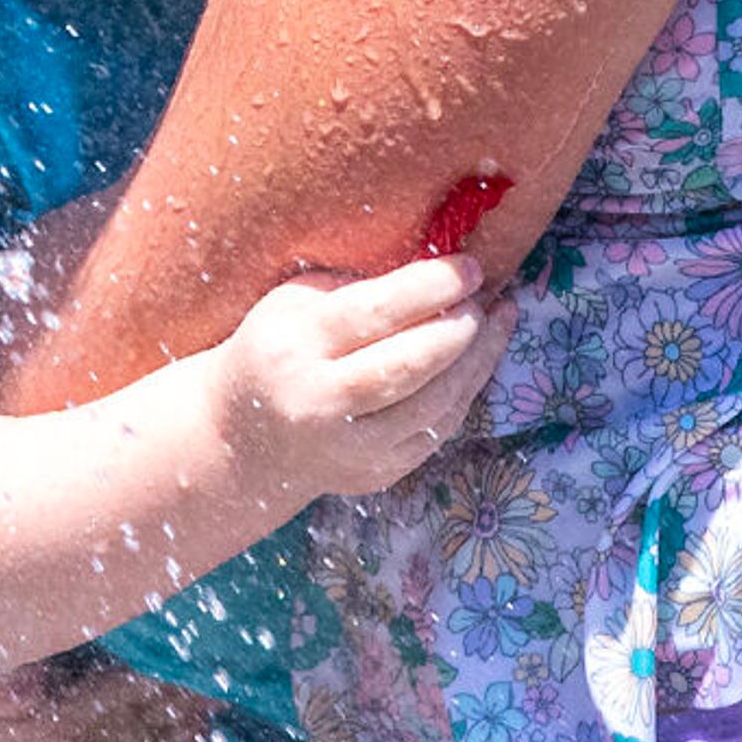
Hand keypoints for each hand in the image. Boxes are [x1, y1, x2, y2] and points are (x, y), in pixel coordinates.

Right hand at [213, 254, 512, 496]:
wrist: (243, 436)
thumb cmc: (277, 349)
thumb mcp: (292, 304)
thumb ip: (353, 287)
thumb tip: (433, 270)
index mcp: (293, 347)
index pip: (374, 312)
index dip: (431, 287)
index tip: (471, 267)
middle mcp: (319, 401)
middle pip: (409, 365)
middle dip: (461, 327)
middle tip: (487, 297)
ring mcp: (350, 447)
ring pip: (434, 405)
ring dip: (477, 360)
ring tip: (499, 320)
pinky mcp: (376, 474)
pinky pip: (437, 431)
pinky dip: (465, 392)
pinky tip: (478, 360)